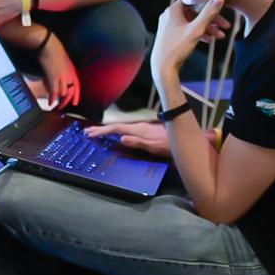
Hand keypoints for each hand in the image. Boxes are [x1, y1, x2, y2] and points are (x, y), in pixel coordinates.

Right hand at [38, 34, 80, 108]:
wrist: (48, 45)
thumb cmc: (53, 50)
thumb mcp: (62, 61)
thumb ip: (63, 70)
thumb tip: (59, 78)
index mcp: (72, 71)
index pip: (77, 87)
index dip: (76, 96)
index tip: (75, 103)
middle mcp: (69, 75)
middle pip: (71, 92)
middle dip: (66, 102)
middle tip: (61, 107)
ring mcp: (62, 77)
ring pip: (63, 93)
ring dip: (59, 100)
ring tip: (54, 105)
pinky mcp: (54, 78)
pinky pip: (55, 92)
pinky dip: (52, 98)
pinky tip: (50, 102)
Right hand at [85, 121, 220, 157]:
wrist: (187, 139)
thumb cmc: (171, 146)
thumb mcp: (155, 147)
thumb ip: (138, 142)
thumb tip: (121, 138)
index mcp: (139, 130)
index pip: (117, 130)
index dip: (103, 131)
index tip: (90, 134)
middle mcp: (139, 127)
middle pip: (117, 127)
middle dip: (102, 129)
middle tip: (87, 132)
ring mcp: (143, 128)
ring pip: (121, 128)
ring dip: (108, 130)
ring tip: (97, 133)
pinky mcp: (147, 131)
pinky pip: (127, 130)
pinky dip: (117, 132)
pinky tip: (117, 135)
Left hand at [150, 0, 226, 82]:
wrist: (163, 67)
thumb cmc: (177, 48)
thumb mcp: (196, 29)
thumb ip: (208, 13)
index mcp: (173, 10)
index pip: (193, 0)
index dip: (207, 3)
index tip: (219, 9)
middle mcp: (169, 15)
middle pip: (195, 12)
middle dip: (211, 19)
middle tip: (225, 26)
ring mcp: (170, 25)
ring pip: (192, 22)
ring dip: (207, 28)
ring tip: (220, 36)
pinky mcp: (171, 35)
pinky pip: (187, 30)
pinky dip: (198, 33)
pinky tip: (210, 40)